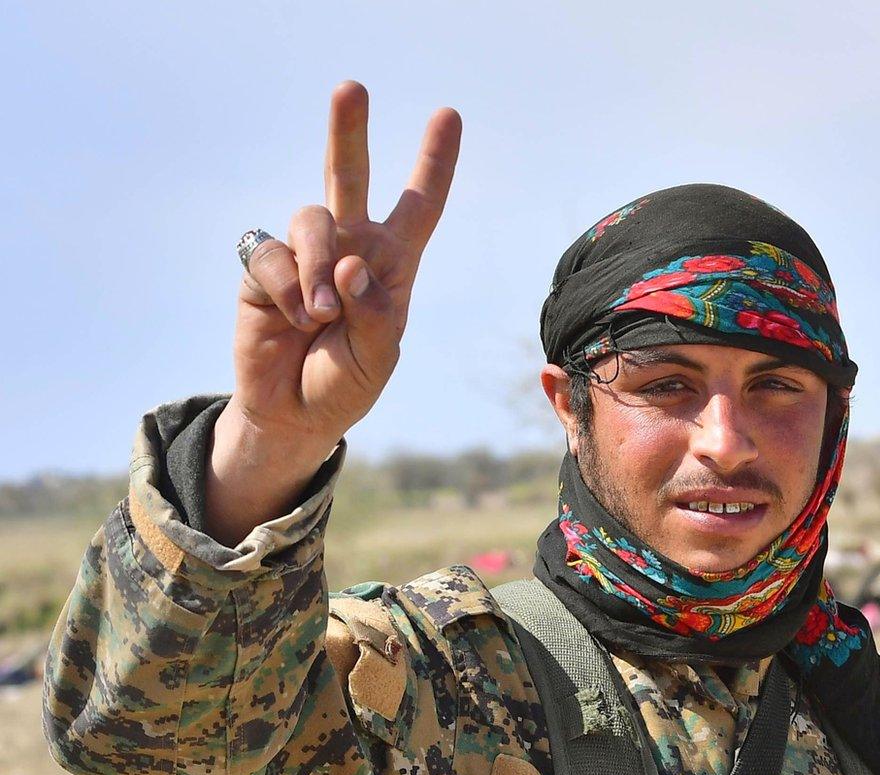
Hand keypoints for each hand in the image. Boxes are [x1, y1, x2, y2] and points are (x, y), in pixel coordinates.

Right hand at [210, 83, 459, 539]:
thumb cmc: (347, 382)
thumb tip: (351, 264)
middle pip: (350, 176)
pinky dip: (287, 287)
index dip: (433, 162)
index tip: (447, 115)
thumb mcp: (380, 355)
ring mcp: (304, 254)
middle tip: (351, 88)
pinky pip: (272, 256)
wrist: (295, 413)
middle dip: (348, 130)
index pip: (419, 206)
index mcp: (392, 264)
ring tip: (321, 314)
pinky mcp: (263, 268)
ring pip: (312, 220)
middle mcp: (349, 247)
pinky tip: (294, 316)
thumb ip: (375, 312)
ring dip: (319, 265)